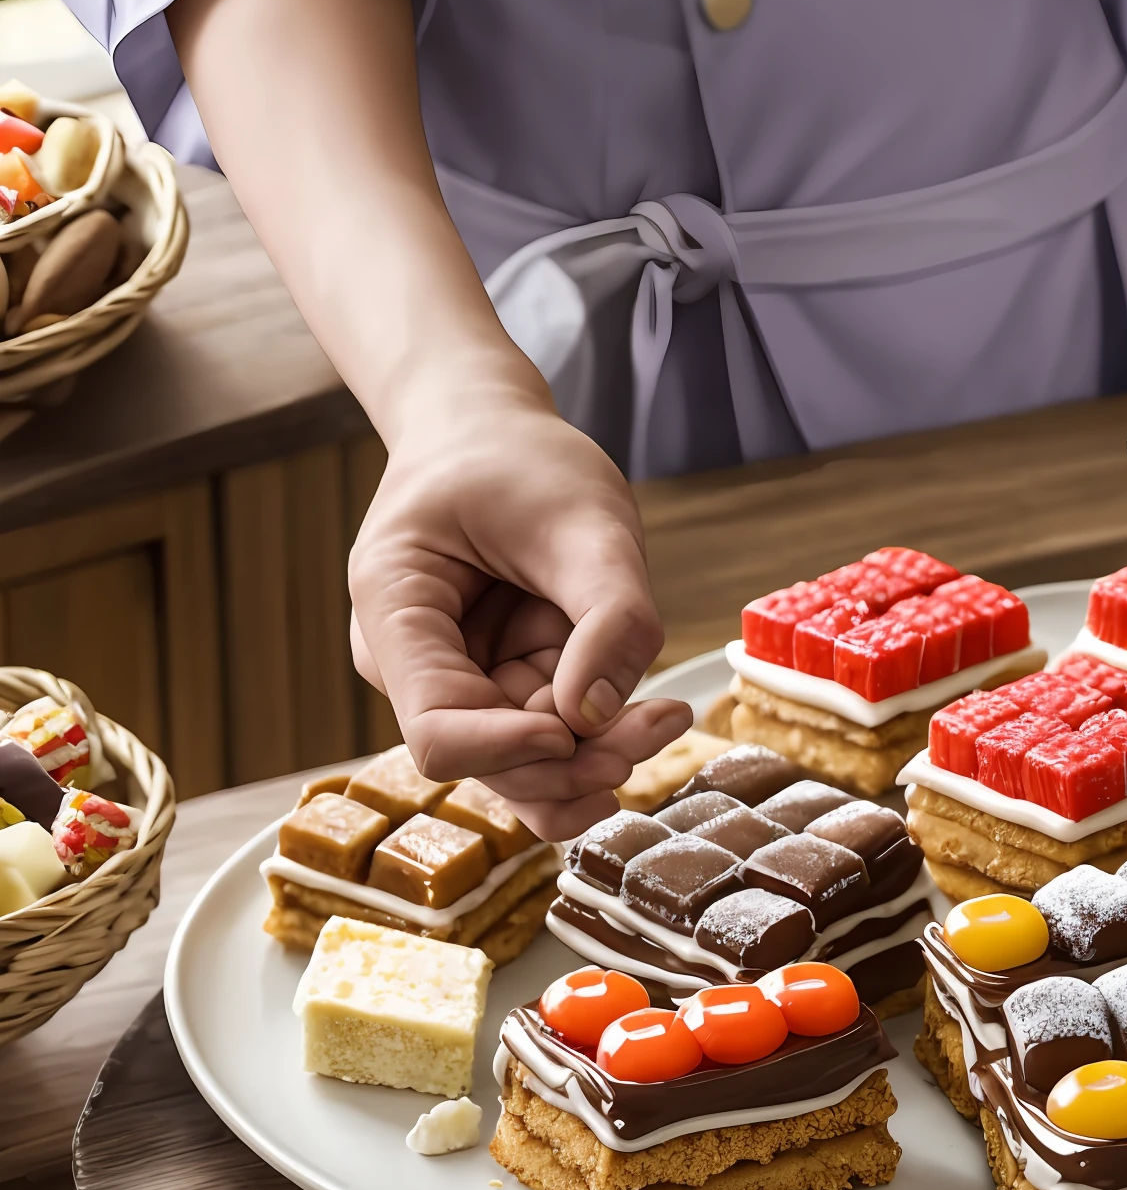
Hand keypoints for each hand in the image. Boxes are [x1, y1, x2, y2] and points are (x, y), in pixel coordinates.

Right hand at [349, 388, 691, 839]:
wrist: (492, 429)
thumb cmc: (521, 457)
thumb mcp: (585, 516)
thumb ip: (607, 614)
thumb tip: (600, 715)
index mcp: (396, 614)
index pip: (437, 731)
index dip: (512, 750)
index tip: (581, 730)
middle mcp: (418, 663)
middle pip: (489, 758)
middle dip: (572, 761)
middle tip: (662, 724)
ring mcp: (463, 674)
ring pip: (526, 758)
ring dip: (596, 754)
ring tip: (667, 717)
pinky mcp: (507, 675)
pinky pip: (551, 732)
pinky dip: (601, 736)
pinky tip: (652, 718)